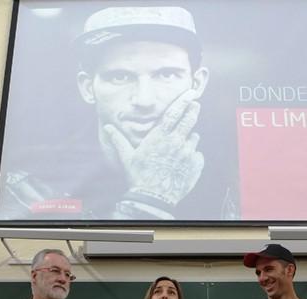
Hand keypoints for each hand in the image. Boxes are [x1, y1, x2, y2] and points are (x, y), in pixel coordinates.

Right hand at [104, 89, 203, 206]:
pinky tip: (184, 161)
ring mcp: (188, 153)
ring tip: (181, 145)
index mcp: (161, 136)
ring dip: (190, 137)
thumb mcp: (127, 157)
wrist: (153, 197)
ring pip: (194, 137)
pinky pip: (198, 155)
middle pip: (190, 119)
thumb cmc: (139, 176)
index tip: (190, 93)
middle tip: (195, 105)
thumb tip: (108, 128)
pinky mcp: (195, 165)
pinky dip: (193, 155)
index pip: (175, 112)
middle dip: (193, 110)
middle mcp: (177, 141)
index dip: (184, 100)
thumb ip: (118, 140)